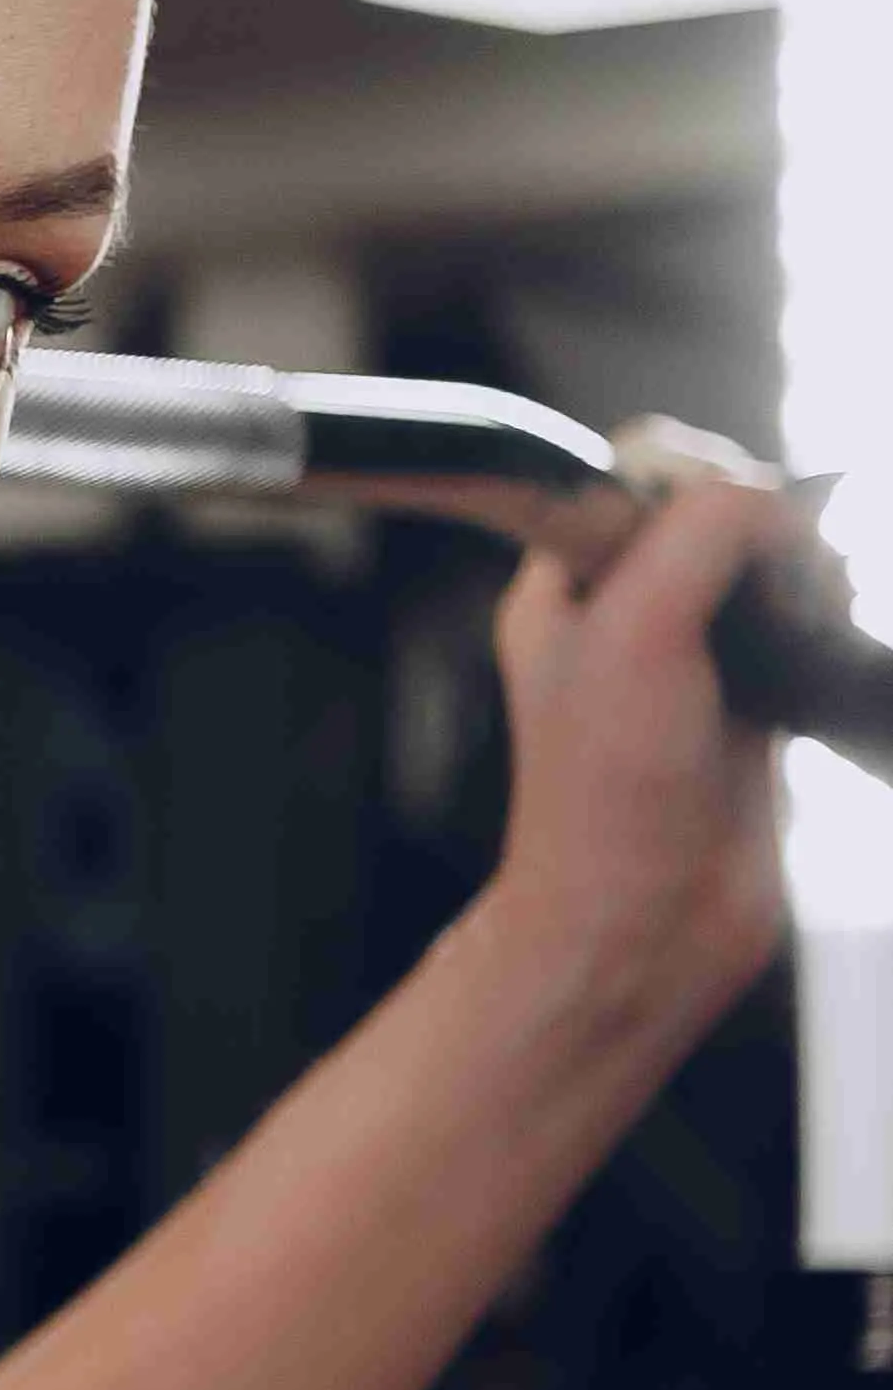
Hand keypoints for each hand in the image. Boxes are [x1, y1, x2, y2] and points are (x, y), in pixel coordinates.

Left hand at [481, 434, 806, 1042]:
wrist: (645, 920)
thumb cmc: (607, 796)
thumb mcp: (638, 631)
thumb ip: (702, 536)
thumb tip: (775, 506)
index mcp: (563, 581)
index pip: (639, 468)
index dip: (698, 475)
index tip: (730, 518)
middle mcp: (620, 610)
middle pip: (718, 507)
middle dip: (768, 524)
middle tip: (782, 580)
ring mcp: (688, 655)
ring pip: (769, 562)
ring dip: (807, 571)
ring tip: (808, 615)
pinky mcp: (748, 699)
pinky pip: (801, 622)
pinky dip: (826, 620)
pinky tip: (825, 645)